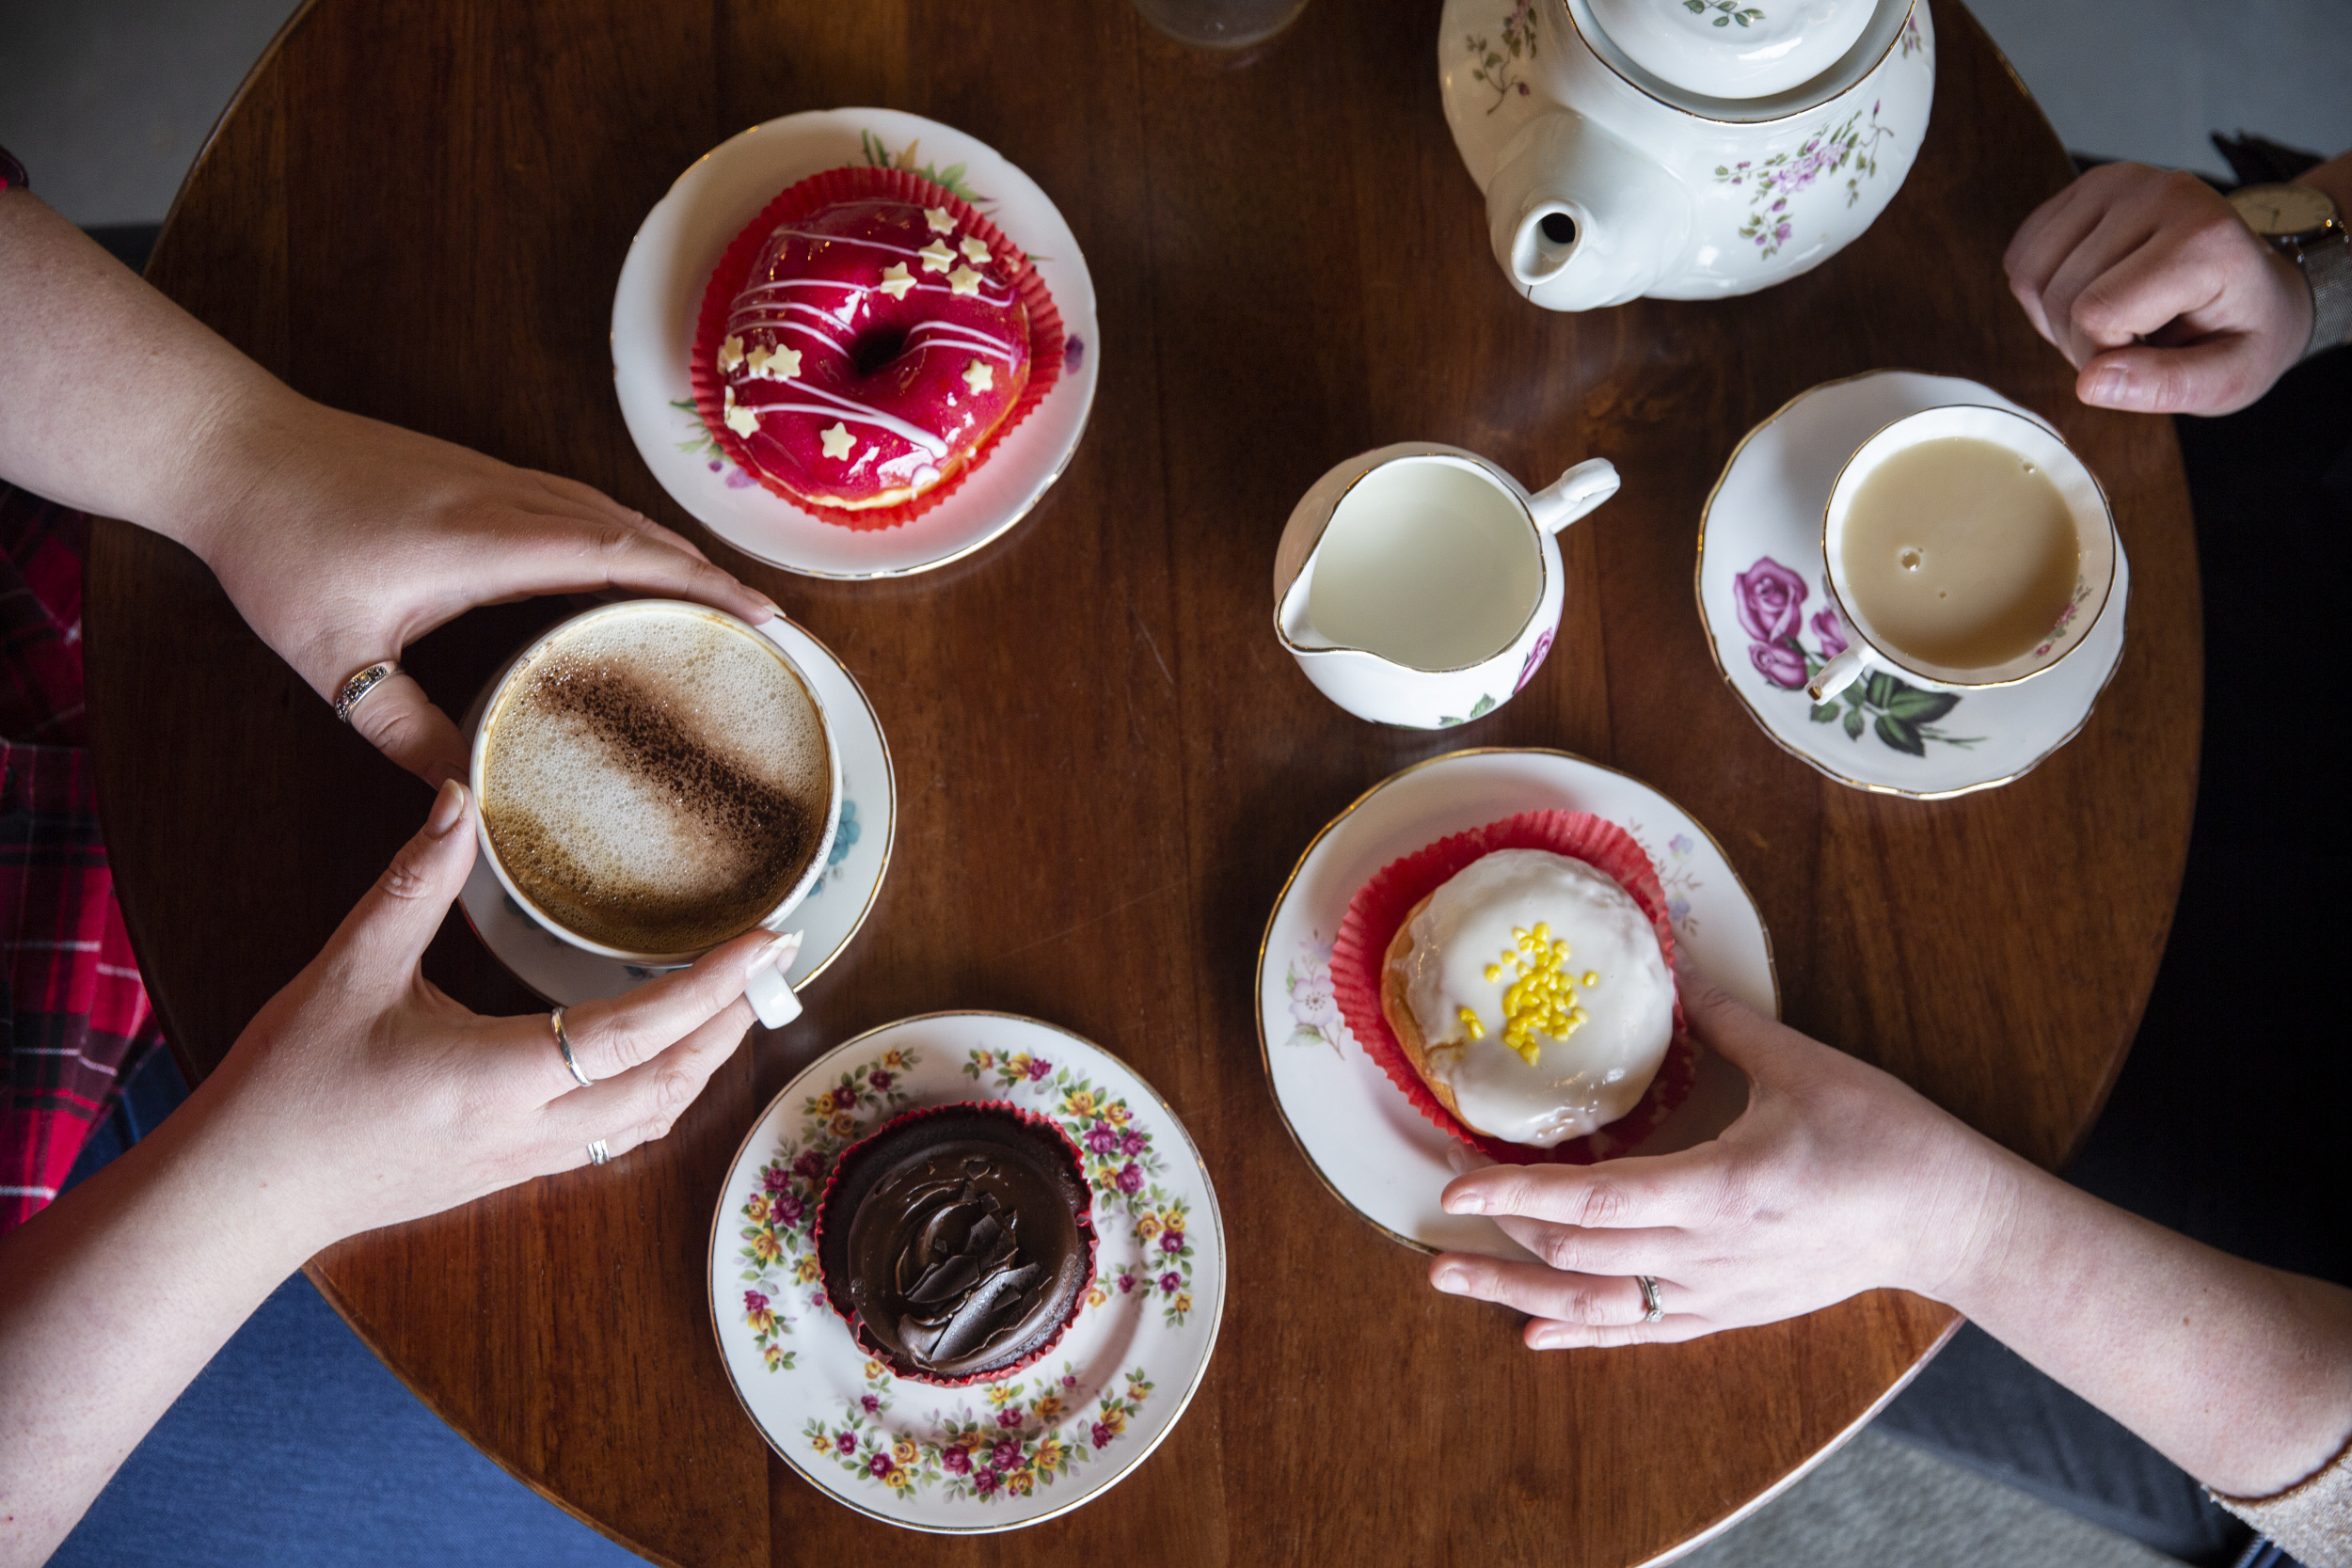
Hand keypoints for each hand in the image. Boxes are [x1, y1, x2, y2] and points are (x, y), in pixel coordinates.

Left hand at [193, 397, 779, 788]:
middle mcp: (507, 499)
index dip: (700, 586)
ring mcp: (495, 478)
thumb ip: (404, 730)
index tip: (761, 618)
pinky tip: (633, 563)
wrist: (230, 449)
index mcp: (489, 540)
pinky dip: (627, 534)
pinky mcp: (479, 473)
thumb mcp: (335, 659)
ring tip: (719, 602)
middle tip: (768, 626)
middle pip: (637, 531)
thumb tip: (466, 795)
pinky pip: (579, 502)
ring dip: (672, 552)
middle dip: (711, 576)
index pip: (622, 557)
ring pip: (612, 511)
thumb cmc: (280, 545)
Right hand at [200, 777, 786, 1245]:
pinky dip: (658, 1093)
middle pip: (667, 1086)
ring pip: (647, 1122)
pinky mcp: (509, 1174)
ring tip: (735, 1003)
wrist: (238, 1198)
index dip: (711, 988)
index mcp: (495, 1080)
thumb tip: (456, 800)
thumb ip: (411, 886)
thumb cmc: (286, 1089)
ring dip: (702, 1064)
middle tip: (773, 963)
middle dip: (731, 1026)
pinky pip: (611, 1139)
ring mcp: (523, 1163)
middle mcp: (526, 1132)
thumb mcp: (346, 972)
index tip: (766, 943)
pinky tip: (664, 1056)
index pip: (634, 1033)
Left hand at [1425, 968, 2011, 1347]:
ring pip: (1600, 1307)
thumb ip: (1728, 1023)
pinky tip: (1532, 1333)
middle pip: (1581, 1257)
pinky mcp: (1732, 1313)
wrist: (1950, 1221)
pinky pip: (1643, 1334)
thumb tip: (1676, 969)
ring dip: (1518, 1293)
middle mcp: (1708, 1253)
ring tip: (1451, 1280)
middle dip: (1501, 1237)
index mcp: (1720, 1190)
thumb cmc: (1885, 1138)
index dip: (1519, 1196)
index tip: (1456, 1189)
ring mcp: (1718, 1293)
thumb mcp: (1806, 1067)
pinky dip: (1582, 1336)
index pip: (1597, 1202)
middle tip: (1437, 1217)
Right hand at [2004, 162, 2310, 414]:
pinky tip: (2086, 294)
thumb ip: (2167, 387)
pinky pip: (2022, 254)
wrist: (2257, 280)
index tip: (2146, 360)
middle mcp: (2163, 194)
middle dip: (2078, 341)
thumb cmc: (2244, 332)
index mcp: (2206, 241)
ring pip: (2030, 275)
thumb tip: (2090, 384)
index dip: (2102, 357)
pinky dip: (2040, 291)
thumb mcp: (2230, 379)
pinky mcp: (2091, 184)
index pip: (2096, 314)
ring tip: (2108, 320)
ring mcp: (2122, 181)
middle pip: (2061, 295)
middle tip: (2128, 345)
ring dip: (2054, 316)